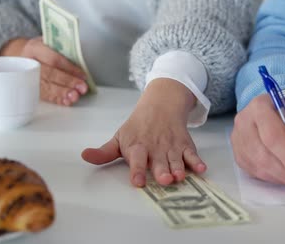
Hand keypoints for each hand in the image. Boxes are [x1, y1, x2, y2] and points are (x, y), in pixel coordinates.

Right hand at [0, 37, 87, 105]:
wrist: (21, 56)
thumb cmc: (40, 50)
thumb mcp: (49, 43)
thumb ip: (62, 50)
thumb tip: (81, 62)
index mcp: (34, 48)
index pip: (53, 59)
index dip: (69, 68)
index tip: (82, 75)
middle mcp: (29, 63)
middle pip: (49, 74)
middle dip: (67, 82)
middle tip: (81, 87)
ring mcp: (27, 77)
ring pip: (45, 87)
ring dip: (62, 93)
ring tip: (75, 96)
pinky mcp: (29, 88)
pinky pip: (43, 95)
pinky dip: (56, 99)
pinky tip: (66, 101)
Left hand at [81, 78, 206, 186]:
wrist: (162, 104)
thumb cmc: (138, 127)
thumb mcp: (119, 138)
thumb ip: (104, 152)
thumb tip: (83, 156)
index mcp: (138, 146)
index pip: (137, 160)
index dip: (137, 170)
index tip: (138, 181)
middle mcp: (155, 148)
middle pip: (159, 162)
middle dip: (162, 171)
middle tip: (164, 180)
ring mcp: (171, 146)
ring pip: (176, 160)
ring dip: (179, 168)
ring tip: (180, 176)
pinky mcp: (185, 145)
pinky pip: (192, 153)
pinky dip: (197, 161)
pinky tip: (201, 169)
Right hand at [231, 94, 284, 187]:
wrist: (277, 117)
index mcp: (260, 107)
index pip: (273, 136)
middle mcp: (244, 122)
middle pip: (264, 155)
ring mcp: (238, 141)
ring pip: (260, 168)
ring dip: (283, 177)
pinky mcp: (238, 156)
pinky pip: (256, 174)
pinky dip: (275, 179)